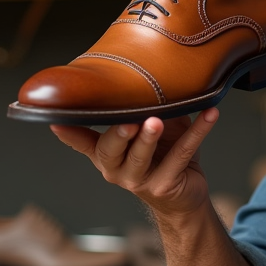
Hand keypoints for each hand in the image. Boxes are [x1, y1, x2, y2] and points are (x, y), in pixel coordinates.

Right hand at [51, 108, 219, 218]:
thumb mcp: (145, 129)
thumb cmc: (162, 154)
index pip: (82, 142)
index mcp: (106, 154)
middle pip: (110, 151)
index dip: (68, 132)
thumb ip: (138, 108)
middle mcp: (116, 169)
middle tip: (126, 120)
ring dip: (149, 138)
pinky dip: (198, 132)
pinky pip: (182, 155)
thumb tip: (139, 69)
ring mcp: (139, 180)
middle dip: (117, 134)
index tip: (55, 118)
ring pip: (141, 157)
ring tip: (157, 120)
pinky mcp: (165, 185)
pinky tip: (210, 114)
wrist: (184, 195)